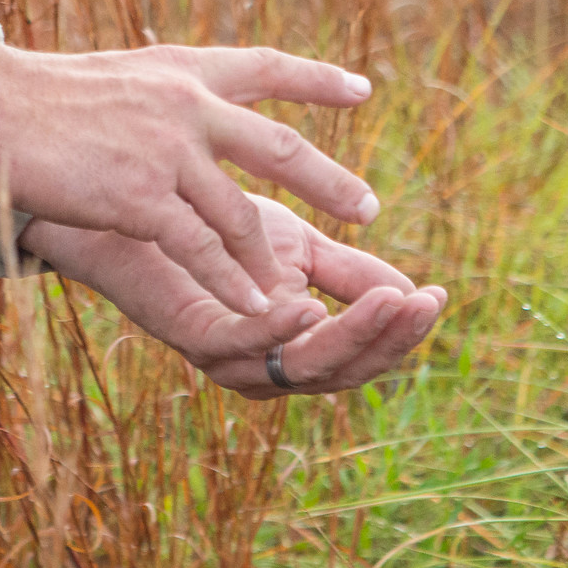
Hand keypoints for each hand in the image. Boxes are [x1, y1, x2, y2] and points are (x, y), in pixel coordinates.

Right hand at [0, 41, 379, 317]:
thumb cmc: (43, 95)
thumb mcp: (123, 75)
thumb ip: (164, 94)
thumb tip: (189, 103)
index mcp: (185, 71)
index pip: (266, 66)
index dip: (317, 79)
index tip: (363, 90)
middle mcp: (189, 106)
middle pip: (278, 147)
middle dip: (328, 181)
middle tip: (369, 208)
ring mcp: (167, 151)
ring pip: (239, 214)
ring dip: (268, 258)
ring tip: (297, 295)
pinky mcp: (140, 196)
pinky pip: (199, 248)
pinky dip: (229, 282)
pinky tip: (253, 308)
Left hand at [19, 196, 446, 398]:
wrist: (130, 197)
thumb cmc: (209, 223)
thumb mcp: (295, 245)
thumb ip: (347, 272)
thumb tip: (411, 290)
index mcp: (288, 345)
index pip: (356, 352)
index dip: (397, 331)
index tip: (437, 295)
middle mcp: (258, 363)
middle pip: (336, 371)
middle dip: (386, 339)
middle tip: (424, 304)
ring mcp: (223, 355)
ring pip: (297, 367)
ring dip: (347, 335)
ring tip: (391, 303)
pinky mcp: (186, 332)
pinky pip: (238, 345)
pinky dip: (276, 331)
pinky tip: (310, 306)